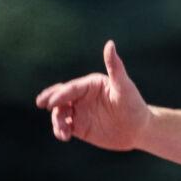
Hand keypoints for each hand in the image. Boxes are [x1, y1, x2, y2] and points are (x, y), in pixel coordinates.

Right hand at [35, 40, 149, 149]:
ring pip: (61, 113)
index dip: (61, 94)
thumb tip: (110, 43)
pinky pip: (65, 127)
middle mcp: (82, 97)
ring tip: (62, 130)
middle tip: (41, 103)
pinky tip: (64, 136)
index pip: (72, 88)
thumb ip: (115, 67)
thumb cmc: (134, 104)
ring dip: (57, 120)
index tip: (53, 102)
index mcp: (90, 84)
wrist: (138, 129)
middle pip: (61, 97)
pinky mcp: (80, 127)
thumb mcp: (124, 86)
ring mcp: (80, 112)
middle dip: (50, 100)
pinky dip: (61, 131)